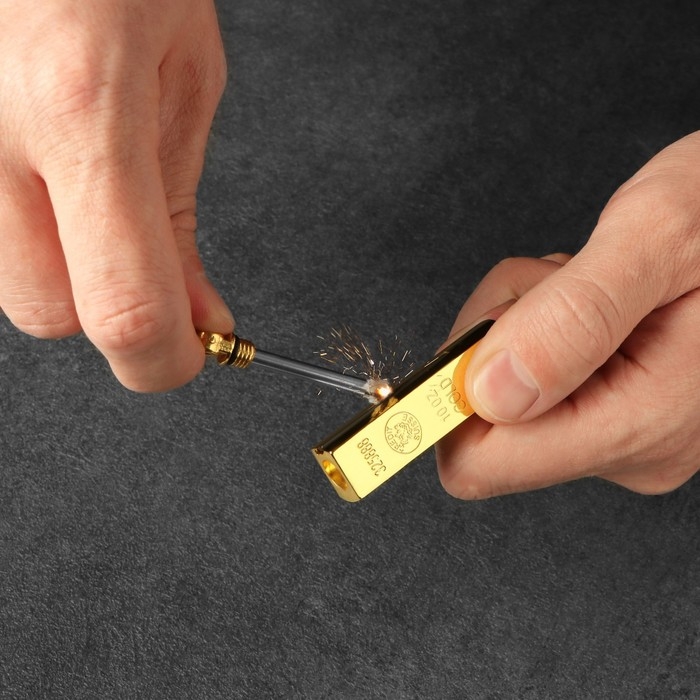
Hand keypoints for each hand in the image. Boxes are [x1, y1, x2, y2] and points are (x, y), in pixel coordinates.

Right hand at [0, 0, 232, 390]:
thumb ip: (179, 216)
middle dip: (114, 310)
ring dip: (70, 271)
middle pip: (50, 315)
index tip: (192, 354)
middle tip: (153, 263)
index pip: (124, 309)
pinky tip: (58, 181)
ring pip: (12, 284)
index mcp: (83, 112)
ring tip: (99, 193)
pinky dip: (37, 235)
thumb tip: (197, 316)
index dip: (166, 360)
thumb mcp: (185, 84)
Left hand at [436, 132, 699, 497]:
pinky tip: (596, 298)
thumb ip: (573, 318)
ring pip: (505, 394)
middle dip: (496, 340)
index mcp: (638, 423)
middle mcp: (630, 448)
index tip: (473, 336)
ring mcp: (624, 433)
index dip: (448, 401)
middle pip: (484, 423)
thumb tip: (490, 394)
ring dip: (524, 322)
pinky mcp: (618, 412)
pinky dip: (542, 327)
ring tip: (587, 281)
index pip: (480, 462)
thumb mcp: (656, 239)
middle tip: (559, 283)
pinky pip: (535, 380)